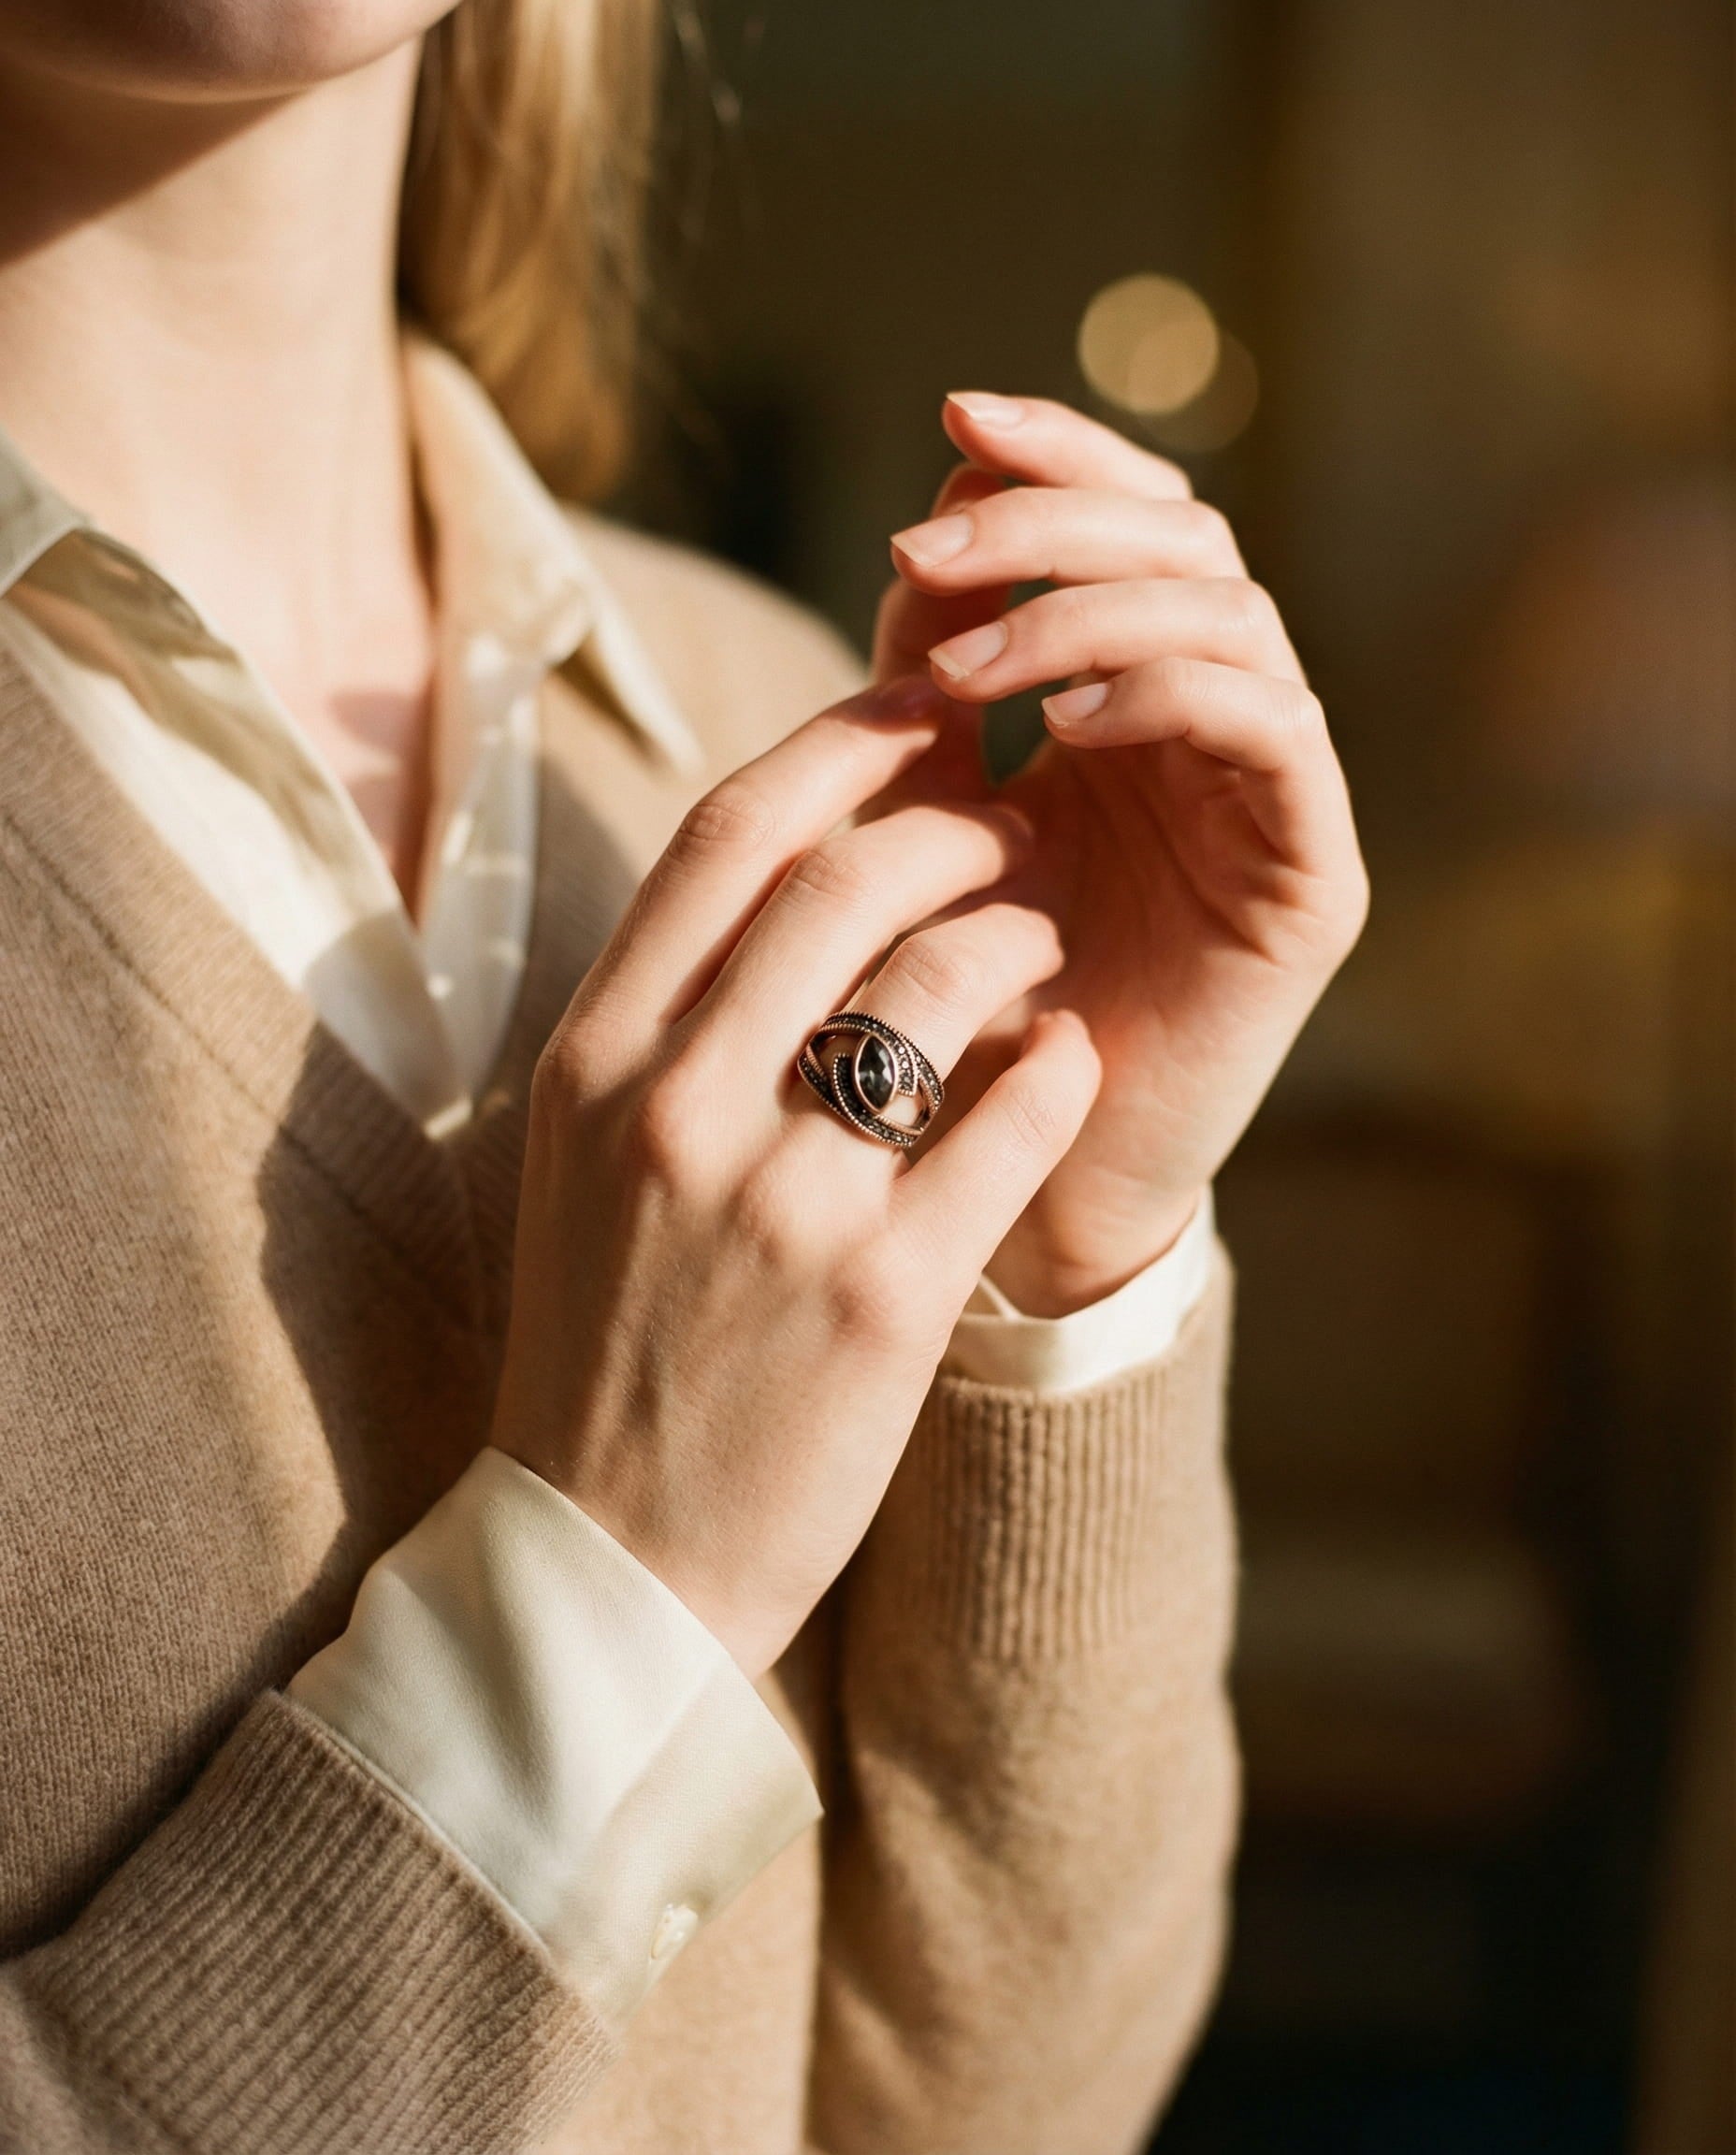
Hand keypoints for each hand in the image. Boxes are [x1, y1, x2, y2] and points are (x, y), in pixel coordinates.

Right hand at [490, 677, 1100, 1675]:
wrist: (608, 1557)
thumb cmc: (610, 1335)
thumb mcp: (588, 1154)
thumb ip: (667, 1009)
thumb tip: (794, 858)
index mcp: (593, 1060)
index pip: (732, 835)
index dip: (843, 745)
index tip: (918, 711)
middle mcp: (677, 1109)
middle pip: (850, 877)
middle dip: (956, 819)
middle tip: (1013, 820)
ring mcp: (783, 1203)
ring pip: (947, 979)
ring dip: (1023, 930)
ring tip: (1047, 938)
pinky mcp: (888, 1295)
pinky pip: (1017, 1114)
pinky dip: (1059, 1060)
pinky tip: (1064, 1059)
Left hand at [874, 393, 1368, 1315]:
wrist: (1020, 1181)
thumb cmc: (960, 1007)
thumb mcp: (923, 816)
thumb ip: (928, 686)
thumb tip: (921, 541)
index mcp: (1130, 700)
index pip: (1128, 520)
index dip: (1056, 452)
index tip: (953, 419)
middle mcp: (1214, 730)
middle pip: (1185, 539)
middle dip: (1056, 517)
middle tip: (936, 542)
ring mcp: (1271, 797)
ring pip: (1229, 615)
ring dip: (1088, 609)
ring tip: (968, 664)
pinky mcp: (1310, 877)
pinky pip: (1272, 729)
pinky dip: (1169, 693)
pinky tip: (1063, 723)